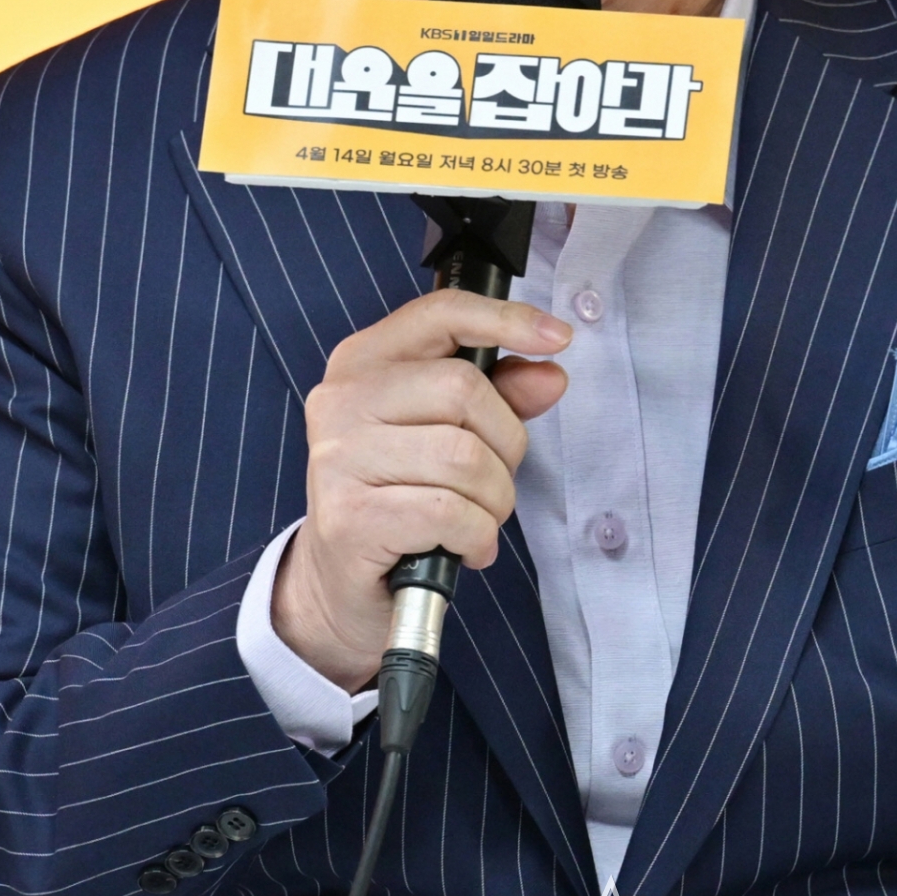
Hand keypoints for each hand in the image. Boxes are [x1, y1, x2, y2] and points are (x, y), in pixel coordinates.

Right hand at [271, 289, 570, 692]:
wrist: (338, 581)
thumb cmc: (400, 495)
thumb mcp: (447, 432)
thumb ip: (500, 396)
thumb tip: (551, 375)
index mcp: (364, 361)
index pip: (441, 314)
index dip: (505, 320)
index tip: (558, 338)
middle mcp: (342, 399)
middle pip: (463, 391)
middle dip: (505, 444)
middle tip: (494, 482)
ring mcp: (340, 457)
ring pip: (463, 458)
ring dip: (493, 500)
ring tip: (477, 521)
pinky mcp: (348, 517)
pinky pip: (448, 512)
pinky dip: (475, 535)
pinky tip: (463, 548)